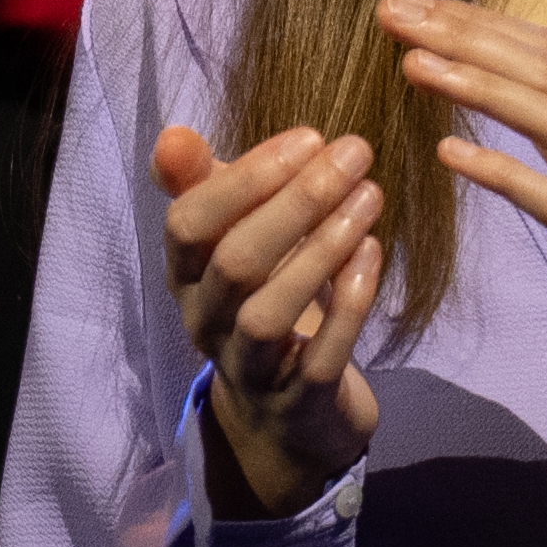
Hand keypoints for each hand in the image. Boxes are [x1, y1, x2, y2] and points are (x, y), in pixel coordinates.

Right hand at [155, 117, 394, 512]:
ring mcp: (249, 368)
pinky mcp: (297, 402)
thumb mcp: (230, 240)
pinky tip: (374, 251)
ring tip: (371, 195)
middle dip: (297, 200)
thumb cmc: (261, 299)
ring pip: (270, 312)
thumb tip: (173, 134)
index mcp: (184, 277)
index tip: (309, 137)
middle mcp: (206, 323)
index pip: (189, 224)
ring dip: (323, 248)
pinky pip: (320, 355)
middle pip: (235, 262)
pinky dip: (349, 302)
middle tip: (355, 152)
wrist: (287, 413)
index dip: (245, 178)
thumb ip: (205, 185)